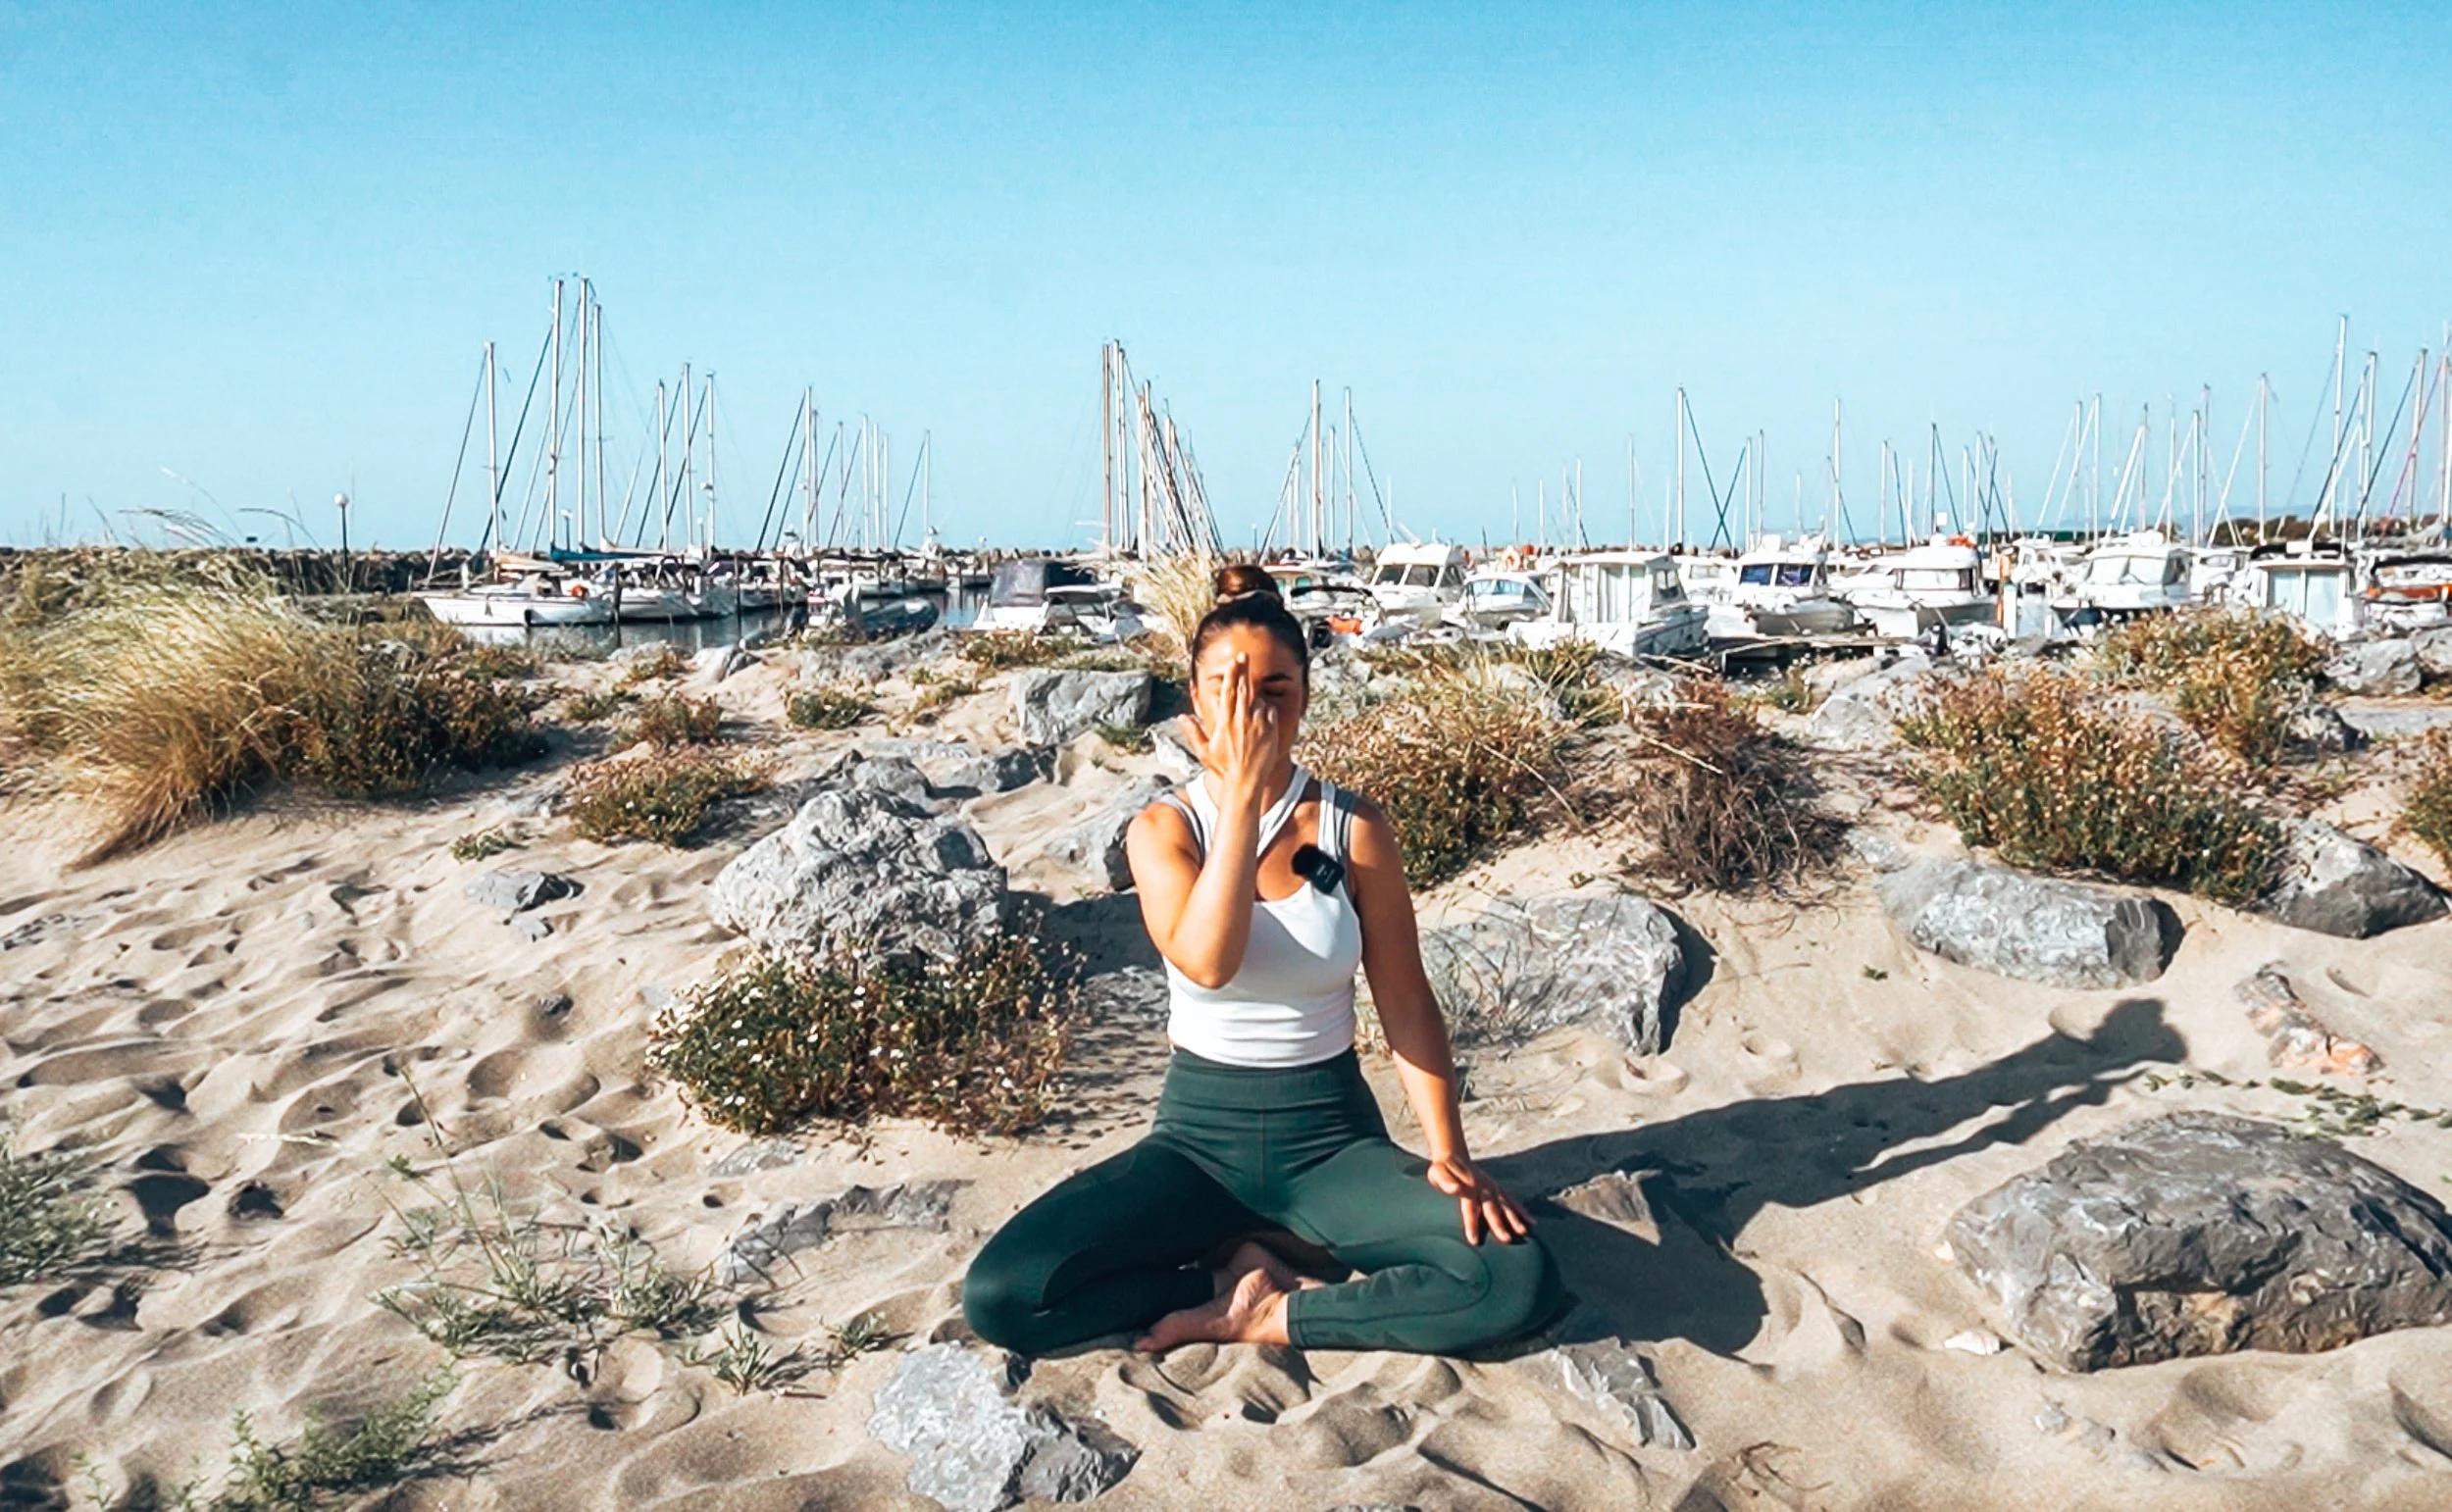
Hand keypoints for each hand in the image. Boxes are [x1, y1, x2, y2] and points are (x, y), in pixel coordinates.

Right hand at [1185, 653, 1276, 805]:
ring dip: (1253, 700)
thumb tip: (1180, 717)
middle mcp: (1242, 720)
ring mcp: (1258, 724)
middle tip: (1243, 655)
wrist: (1245, 783)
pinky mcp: (1270, 730)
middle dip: (1243, 670)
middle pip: (1243, 688)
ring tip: (1248, 715)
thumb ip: (1193, 732)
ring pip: (1257, 701)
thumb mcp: (1204, 751)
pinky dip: (1265, 711)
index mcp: (1225, 722)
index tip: (1232, 661)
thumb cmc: (1224, 768)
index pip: (1228, 692)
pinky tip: (1259, 721)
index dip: (1230, 675)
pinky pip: (1269, 711)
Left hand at [1426, 1156, 1532, 1245]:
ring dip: (1514, 1218)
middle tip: (1507, 1240)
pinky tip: (1532, 1222)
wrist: (1453, 1155)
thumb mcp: (1437, 1173)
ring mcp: (1492, 1188)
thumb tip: (1455, 1189)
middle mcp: (1483, 1187)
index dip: (1472, 1224)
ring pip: (1505, 1204)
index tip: (1474, 1240)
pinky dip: (1521, 1211)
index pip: (1470, 1208)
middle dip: (1499, 1224)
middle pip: (1491, 1208)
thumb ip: (1446, 1182)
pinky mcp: (1497, 1189)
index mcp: (1468, 1187)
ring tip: (1523, 1232)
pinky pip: (1511, 1201)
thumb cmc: (1442, 1170)